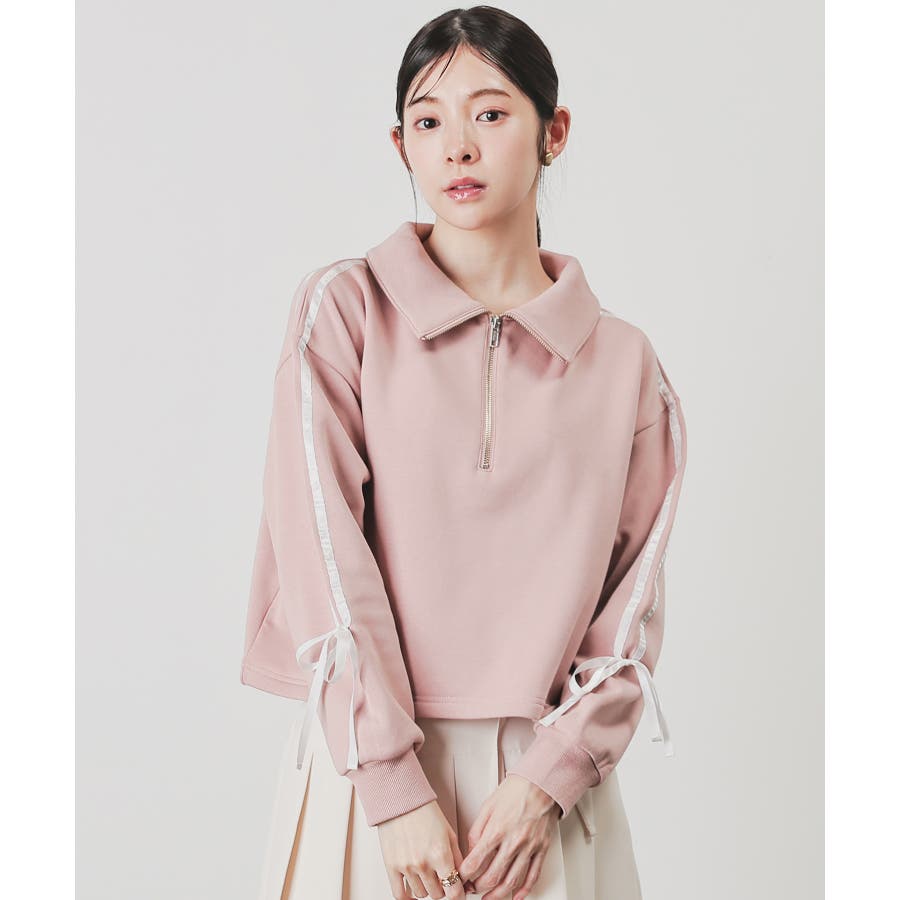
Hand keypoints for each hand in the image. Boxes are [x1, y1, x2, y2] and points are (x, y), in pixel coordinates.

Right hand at [377, 799, 467, 898]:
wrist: (402, 800)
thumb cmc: (425, 812)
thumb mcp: (449, 833)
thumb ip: (457, 859)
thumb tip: (463, 879)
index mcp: (441, 854)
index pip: (453, 891)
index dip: (458, 895)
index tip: (458, 894)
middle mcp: (423, 863)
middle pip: (437, 894)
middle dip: (442, 887)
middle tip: (441, 876)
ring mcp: (406, 866)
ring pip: (421, 894)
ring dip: (426, 887)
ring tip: (426, 873)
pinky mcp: (391, 866)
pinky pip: (399, 895)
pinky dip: (408, 897)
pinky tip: (413, 891)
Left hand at [457, 774, 560, 899]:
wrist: (541, 782)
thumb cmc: (515, 790)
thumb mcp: (488, 806)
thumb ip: (477, 830)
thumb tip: (471, 850)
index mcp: (497, 829)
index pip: (476, 862)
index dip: (464, 875)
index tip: (460, 878)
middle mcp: (513, 841)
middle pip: (492, 877)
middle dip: (478, 887)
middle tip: (472, 888)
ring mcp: (529, 847)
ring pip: (512, 882)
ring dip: (497, 895)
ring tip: (488, 898)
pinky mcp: (542, 849)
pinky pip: (533, 876)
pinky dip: (524, 890)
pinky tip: (515, 896)